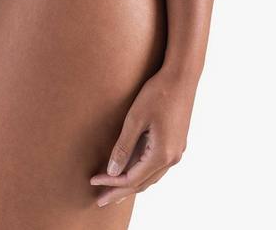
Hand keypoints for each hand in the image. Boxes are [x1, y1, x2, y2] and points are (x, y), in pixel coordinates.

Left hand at [90, 66, 197, 206]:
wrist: (182, 76)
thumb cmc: (158, 94)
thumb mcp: (135, 119)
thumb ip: (124, 147)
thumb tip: (112, 171)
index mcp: (162, 154)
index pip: (132, 179)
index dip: (112, 183)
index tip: (93, 182)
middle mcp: (172, 158)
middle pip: (142, 183)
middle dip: (120, 191)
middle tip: (100, 199)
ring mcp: (176, 151)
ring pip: (151, 176)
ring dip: (131, 184)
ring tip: (113, 189)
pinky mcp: (176, 143)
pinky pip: (156, 166)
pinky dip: (141, 172)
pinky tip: (131, 170)